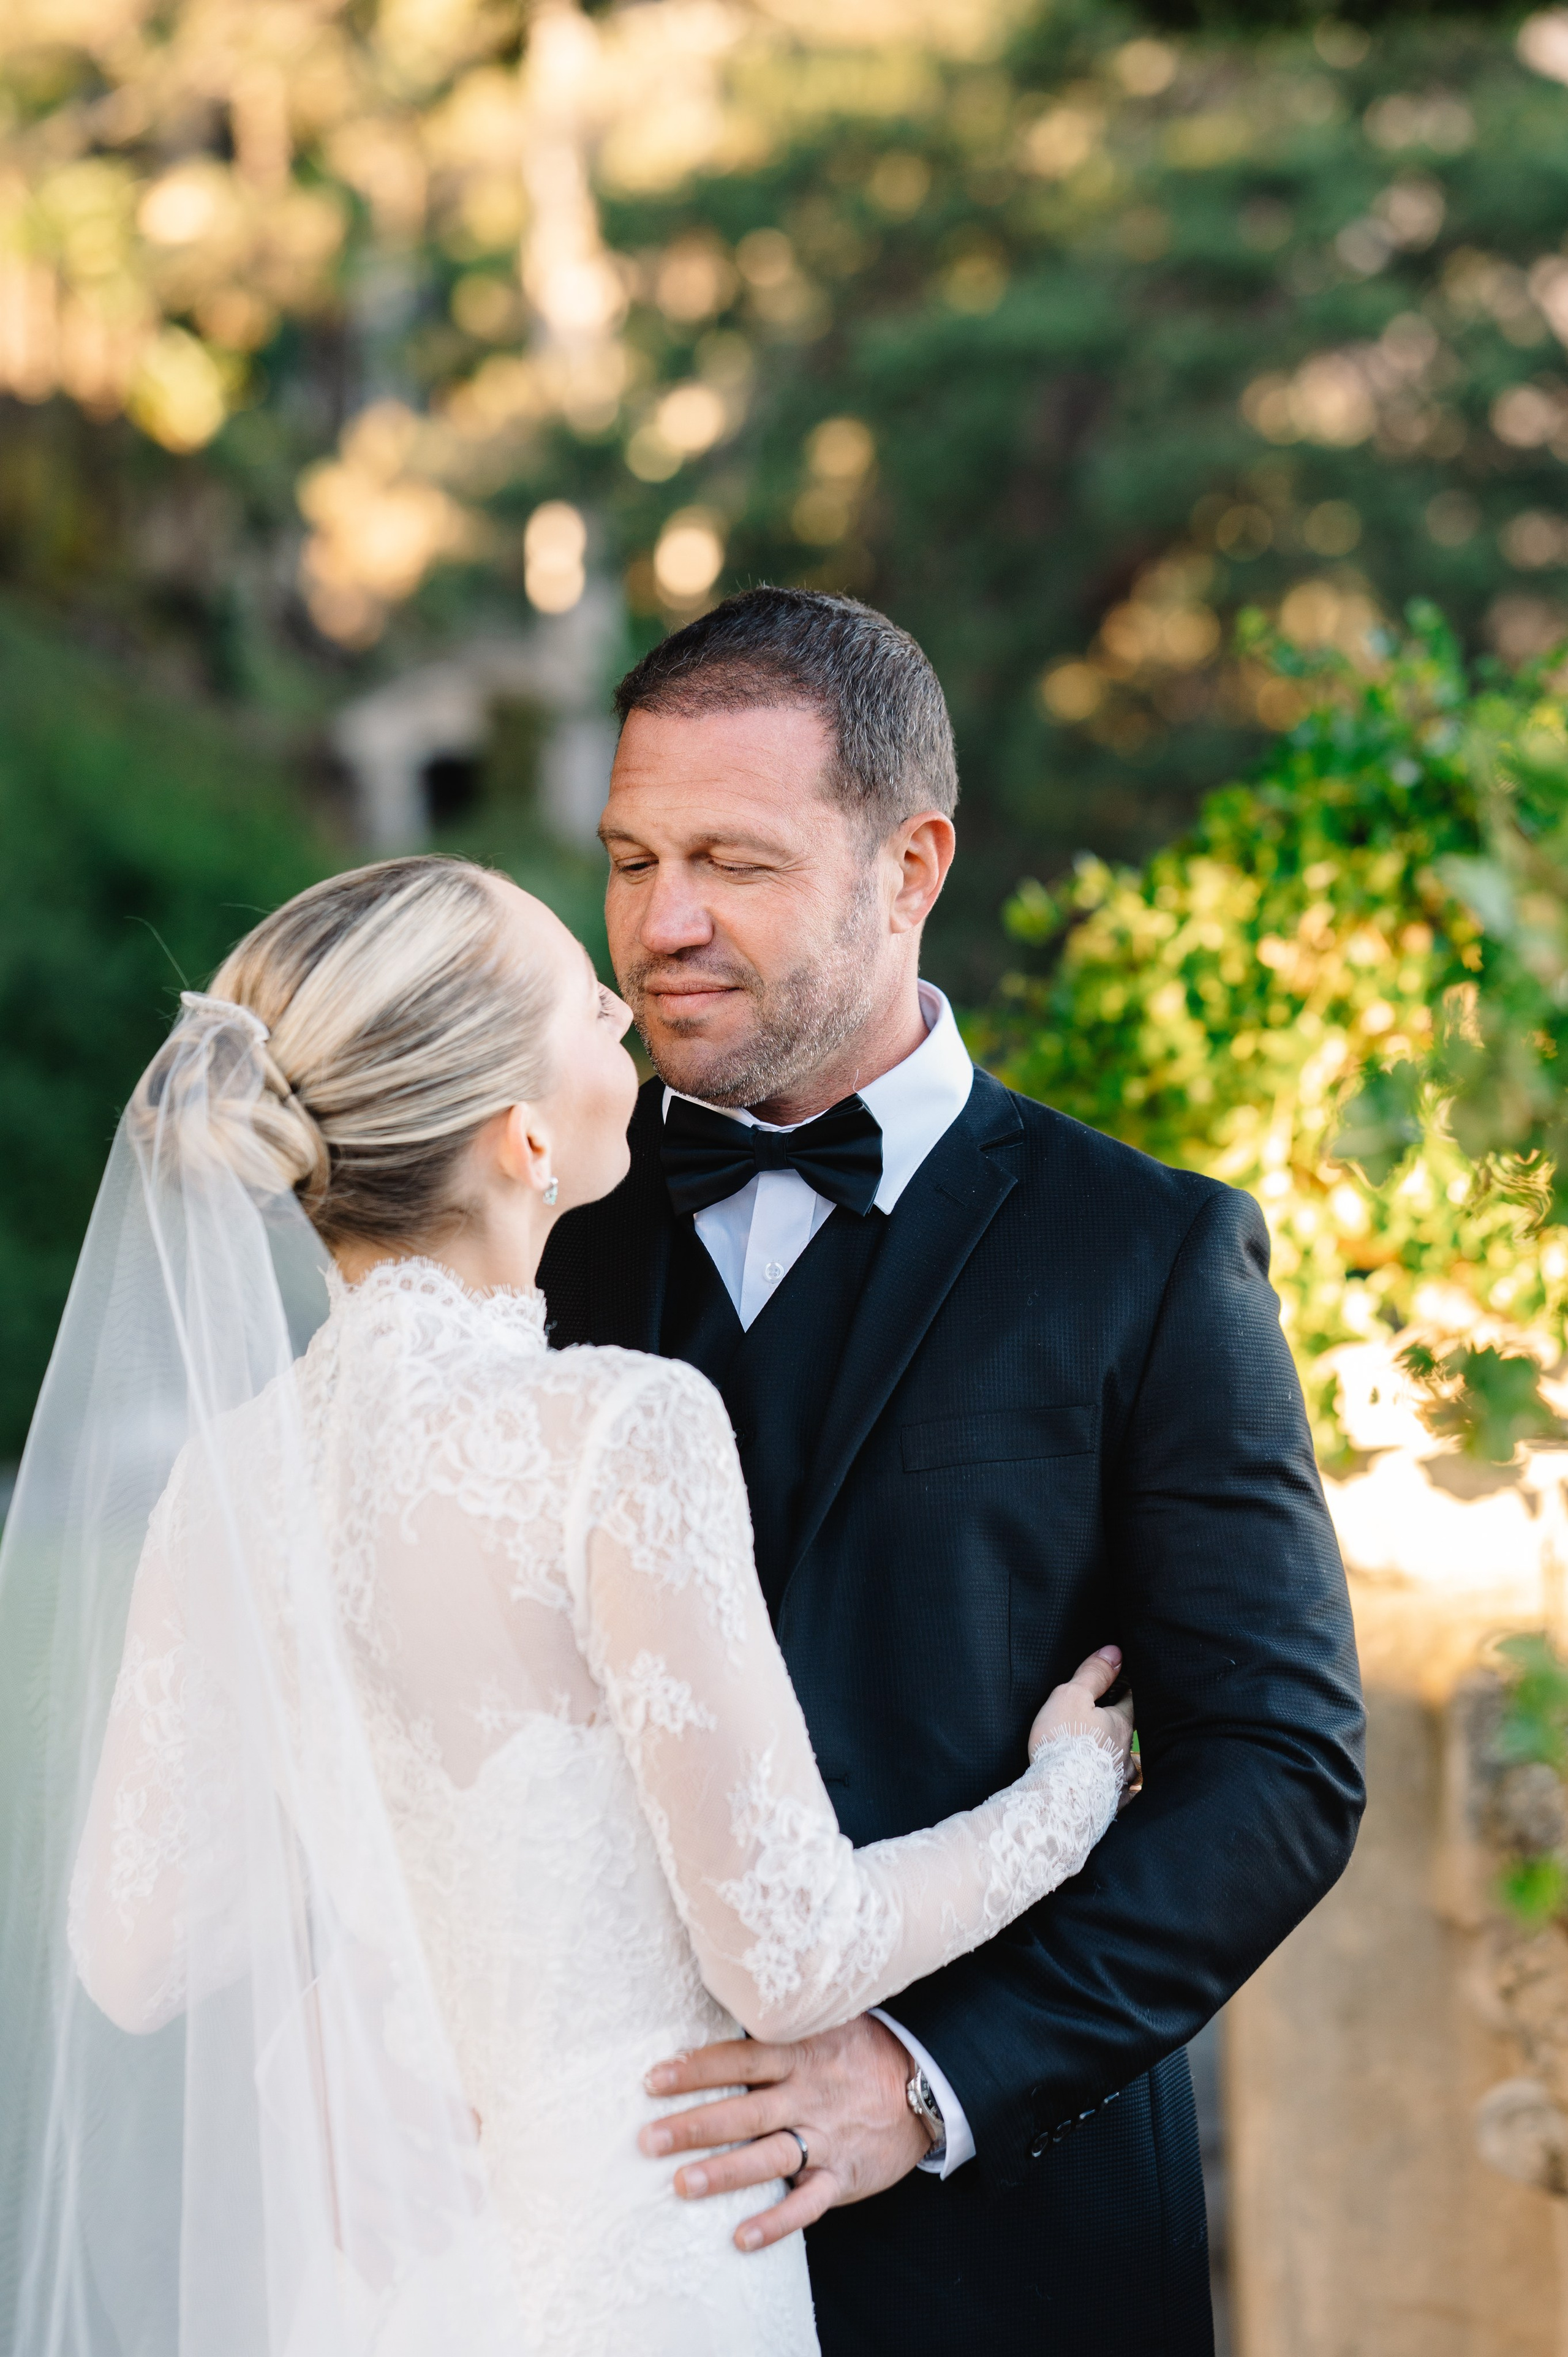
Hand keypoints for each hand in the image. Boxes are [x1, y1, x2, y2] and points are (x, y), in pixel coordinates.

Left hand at [638, 2013, 927, 2251]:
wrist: (925, 2083)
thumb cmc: (862, 2049)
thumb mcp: (825, 2023)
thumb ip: (781, 2024)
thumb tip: (727, 2001)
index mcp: (800, 2056)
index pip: (739, 2059)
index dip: (696, 2068)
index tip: (653, 2079)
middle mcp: (807, 2096)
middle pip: (744, 2111)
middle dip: (695, 2126)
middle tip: (648, 2140)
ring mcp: (826, 2138)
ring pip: (769, 2157)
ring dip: (724, 2173)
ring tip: (681, 2186)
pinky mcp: (843, 2176)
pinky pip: (808, 2204)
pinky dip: (777, 2222)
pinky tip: (742, 2237)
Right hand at [1028, 1643, 1134, 1785]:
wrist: (1059, 1796)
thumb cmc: (1063, 1743)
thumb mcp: (1072, 1696)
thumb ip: (1093, 1674)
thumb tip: (1114, 1652)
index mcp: (1120, 1724)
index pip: (1131, 1700)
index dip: (1127, 1688)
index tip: (1124, 1681)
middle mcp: (1126, 1752)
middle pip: (1128, 1733)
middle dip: (1121, 1725)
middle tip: (1113, 1719)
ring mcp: (1120, 1779)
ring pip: (1127, 1765)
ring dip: (1121, 1758)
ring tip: (1114, 1757)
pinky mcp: (1110, 1803)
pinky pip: (1120, 1794)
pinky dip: (1118, 1789)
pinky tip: (1118, 1792)